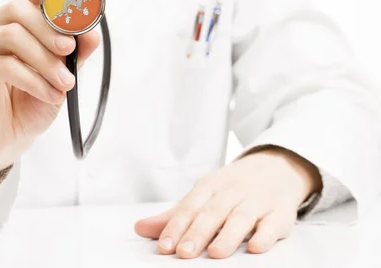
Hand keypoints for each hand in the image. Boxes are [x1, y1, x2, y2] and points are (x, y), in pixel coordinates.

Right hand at [0, 0, 100, 188]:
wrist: (2, 143)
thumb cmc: (27, 105)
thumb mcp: (60, 78)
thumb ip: (74, 54)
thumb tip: (92, 33)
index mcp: (13, 24)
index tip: (80, 1)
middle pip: (18, 8)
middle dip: (50, 28)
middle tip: (69, 50)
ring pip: (12, 34)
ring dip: (45, 60)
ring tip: (65, 83)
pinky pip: (5, 65)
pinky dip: (34, 80)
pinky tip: (49, 95)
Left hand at [134, 147, 322, 258]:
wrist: (276, 168)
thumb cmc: (232, 188)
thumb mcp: (203, 195)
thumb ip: (174, 215)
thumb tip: (140, 228)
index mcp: (210, 186)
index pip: (189, 206)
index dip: (175, 226)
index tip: (164, 246)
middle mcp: (232, 191)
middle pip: (213, 212)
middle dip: (197, 232)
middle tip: (184, 253)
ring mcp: (257, 201)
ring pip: (241, 217)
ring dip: (228, 235)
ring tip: (214, 253)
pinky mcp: (280, 212)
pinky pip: (273, 223)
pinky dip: (265, 235)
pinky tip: (256, 247)